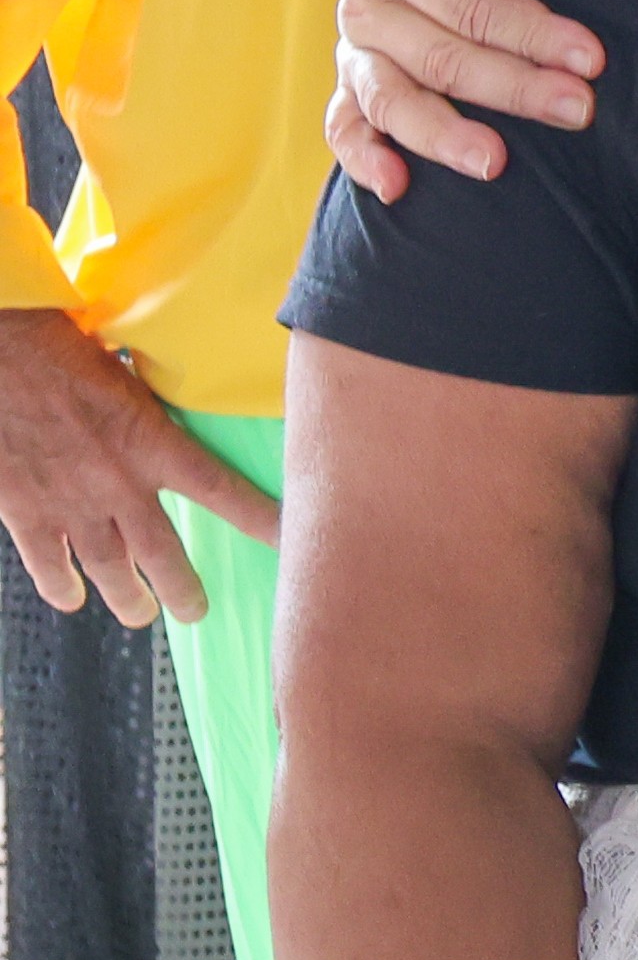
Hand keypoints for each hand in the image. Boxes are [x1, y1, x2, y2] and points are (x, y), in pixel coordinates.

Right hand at [0, 307, 273, 620]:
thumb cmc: (64, 346)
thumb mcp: (130, 370)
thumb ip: (153, 404)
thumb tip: (184, 402)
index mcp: (151, 443)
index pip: (221, 489)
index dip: (258, 519)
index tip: (289, 539)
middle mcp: (116, 483)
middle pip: (161, 552)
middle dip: (182, 588)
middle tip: (197, 611)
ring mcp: (69, 503)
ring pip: (108, 568)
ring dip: (126, 597)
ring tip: (141, 613)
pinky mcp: (24, 512)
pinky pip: (47, 563)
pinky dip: (60, 585)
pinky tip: (71, 598)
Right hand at [324, 0, 634, 201]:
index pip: (473, 4)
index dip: (533, 33)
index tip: (591, 59)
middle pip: (440, 58)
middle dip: (513, 88)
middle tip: (579, 109)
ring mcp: (354, 46)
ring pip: (390, 99)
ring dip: (443, 136)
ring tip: (496, 164)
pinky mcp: (353, 80)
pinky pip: (345, 124)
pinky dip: (362, 157)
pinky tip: (397, 188)